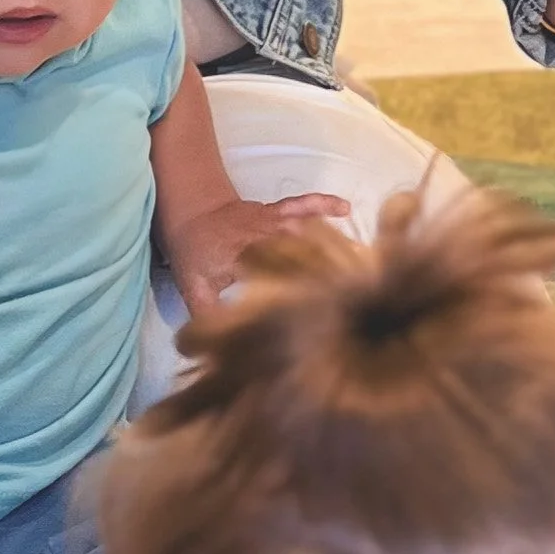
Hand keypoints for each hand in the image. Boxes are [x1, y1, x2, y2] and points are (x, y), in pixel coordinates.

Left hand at [161, 191, 349, 321]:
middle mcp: (260, 237)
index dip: (296, 292)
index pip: (272, 276)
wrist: (192, 211)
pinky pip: (303, 204)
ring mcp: (271, 221)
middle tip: (356, 291)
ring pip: (305, 232)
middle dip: (326, 272)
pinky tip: (345, 208)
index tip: (319, 308)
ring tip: (362, 264)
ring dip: (331, 246)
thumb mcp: (194, 287)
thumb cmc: (193, 252)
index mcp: (242, 258)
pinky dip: (323, 204)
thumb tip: (216, 349)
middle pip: (298, 255)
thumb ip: (207, 315)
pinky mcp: (277, 211)